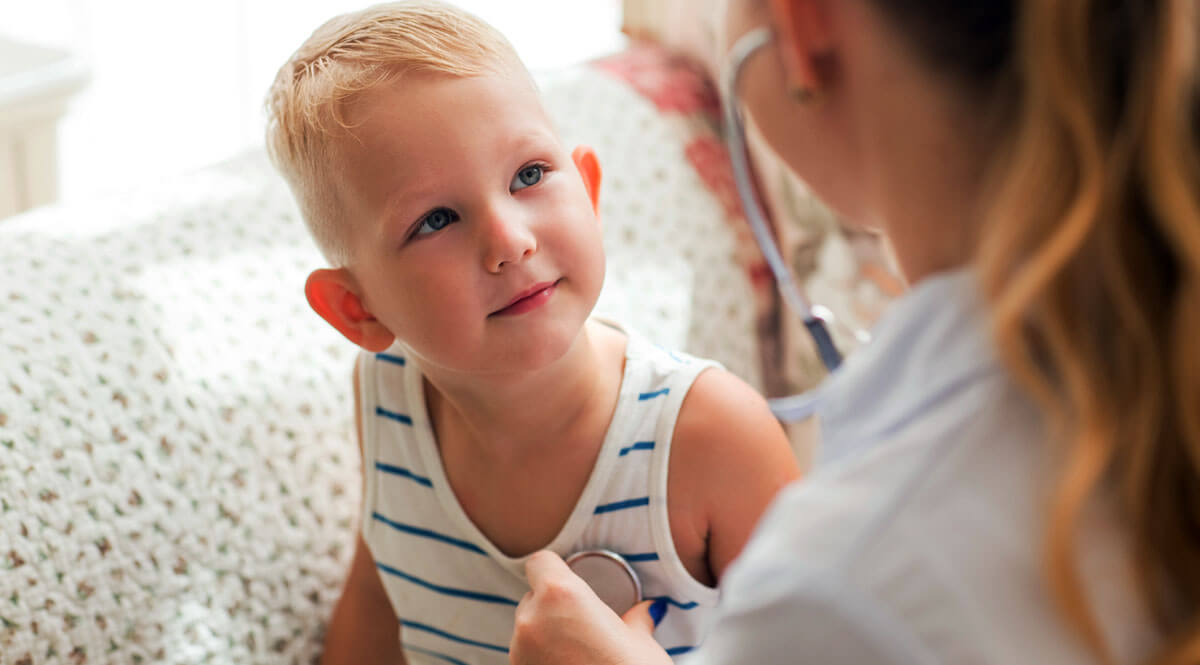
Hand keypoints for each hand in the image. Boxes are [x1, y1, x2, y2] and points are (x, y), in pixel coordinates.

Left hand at [510, 550, 674, 664]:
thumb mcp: (642, 644)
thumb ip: (636, 619)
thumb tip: (647, 611)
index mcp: (561, 596)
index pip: (540, 562)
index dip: (555, 567)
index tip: (571, 577)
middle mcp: (531, 620)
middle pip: (532, 596)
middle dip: (554, 606)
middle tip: (584, 624)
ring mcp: (519, 653)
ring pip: (527, 630)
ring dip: (546, 635)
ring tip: (580, 654)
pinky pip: (527, 658)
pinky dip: (543, 660)